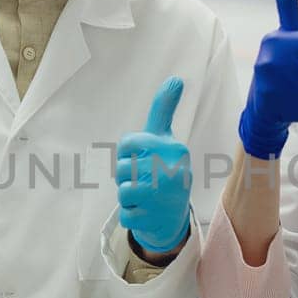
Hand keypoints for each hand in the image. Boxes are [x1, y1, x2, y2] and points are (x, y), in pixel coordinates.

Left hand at [116, 77, 192, 254]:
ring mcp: (164, 197)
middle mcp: (172, 171)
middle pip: (121, 169)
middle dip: (126, 176)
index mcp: (173, 148)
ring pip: (122, 192)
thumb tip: (175, 78)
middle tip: (144, 181)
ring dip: (128, 197)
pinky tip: (147, 213)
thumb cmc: (165, 169)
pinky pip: (125, 215)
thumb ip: (164, 109)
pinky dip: (131, 216)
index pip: (127, 143)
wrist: (176, 217)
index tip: (141, 158)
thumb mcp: (165, 138)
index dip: (127, 153)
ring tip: (145, 197)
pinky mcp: (156, 219)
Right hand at [237, 0, 297, 159]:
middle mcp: (272, 58)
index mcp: (276, 39)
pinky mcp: (274, 106)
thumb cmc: (278, 65)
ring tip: (292, 92)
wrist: (259, 106)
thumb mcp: (283, 33)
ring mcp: (272, 83)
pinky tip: (287, 105)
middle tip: (297, 78)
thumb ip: (287, 5)